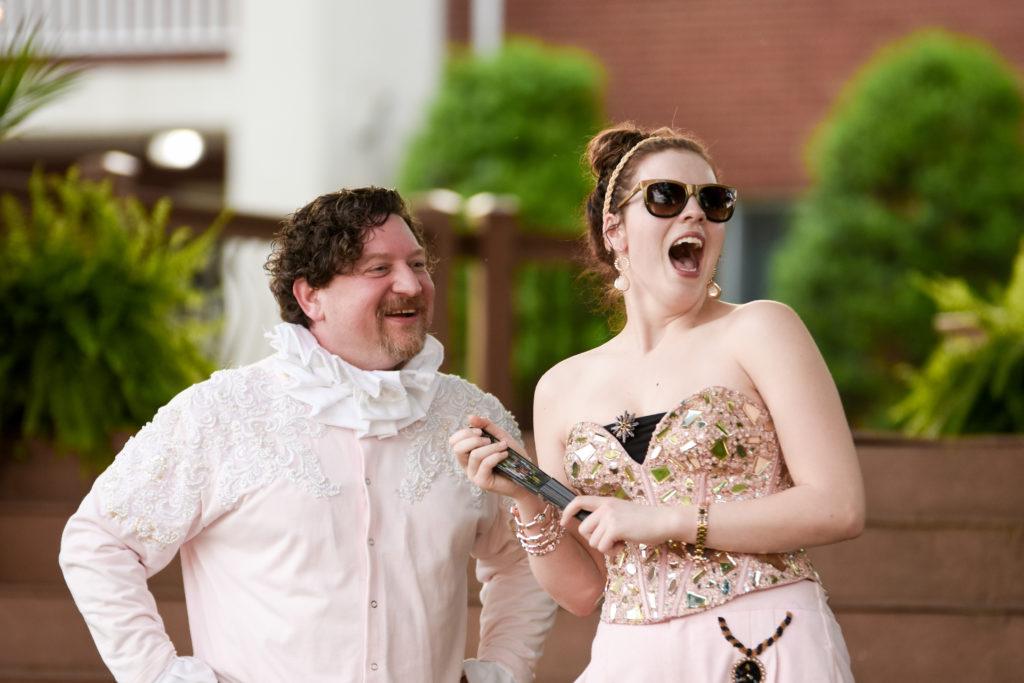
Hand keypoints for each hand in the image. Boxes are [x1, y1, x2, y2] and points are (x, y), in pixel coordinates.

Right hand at [449, 415, 528, 498]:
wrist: (525, 474)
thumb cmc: (511, 455)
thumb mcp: (499, 435)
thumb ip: (485, 425)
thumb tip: (469, 417)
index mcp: (467, 453)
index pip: (453, 442)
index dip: (464, 433)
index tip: (481, 431)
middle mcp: (467, 465)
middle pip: (457, 449)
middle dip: (474, 440)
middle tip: (489, 439)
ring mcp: (473, 474)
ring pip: (475, 455)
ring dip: (492, 447)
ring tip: (504, 446)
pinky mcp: (482, 482)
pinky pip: (485, 464)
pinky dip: (496, 456)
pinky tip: (505, 454)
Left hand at [561, 496, 679, 554]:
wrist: (663, 521)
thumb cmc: (646, 521)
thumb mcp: (623, 514)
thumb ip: (607, 519)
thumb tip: (593, 534)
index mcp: (606, 501)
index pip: (579, 501)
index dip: (567, 511)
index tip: (563, 522)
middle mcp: (605, 507)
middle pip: (583, 529)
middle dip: (595, 540)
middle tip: (612, 540)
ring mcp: (609, 516)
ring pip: (593, 541)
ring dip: (606, 547)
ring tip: (621, 542)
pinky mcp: (614, 528)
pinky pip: (602, 547)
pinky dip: (612, 551)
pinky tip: (624, 545)